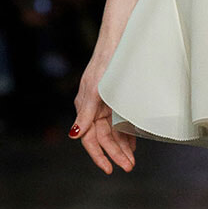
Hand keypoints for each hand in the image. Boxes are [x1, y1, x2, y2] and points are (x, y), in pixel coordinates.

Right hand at [70, 59, 135, 173]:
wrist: (120, 39)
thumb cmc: (106, 62)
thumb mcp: (95, 89)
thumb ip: (85, 113)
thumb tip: (73, 134)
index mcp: (86, 108)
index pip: (90, 139)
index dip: (99, 156)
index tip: (109, 169)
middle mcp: (95, 108)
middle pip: (104, 139)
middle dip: (116, 154)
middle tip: (129, 166)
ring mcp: (107, 104)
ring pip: (113, 132)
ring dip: (122, 147)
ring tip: (132, 160)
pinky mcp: (119, 99)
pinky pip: (121, 121)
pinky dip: (127, 134)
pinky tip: (133, 143)